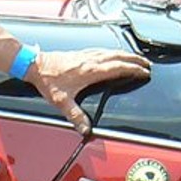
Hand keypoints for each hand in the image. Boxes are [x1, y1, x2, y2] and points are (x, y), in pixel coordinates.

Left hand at [28, 48, 150, 134]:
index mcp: (91, 71)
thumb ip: (75, 116)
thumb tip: (86, 129)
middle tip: (146, 64)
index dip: (133, 69)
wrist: (34, 64)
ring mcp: (85, 54)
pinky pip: (102, 50)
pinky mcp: (80, 53)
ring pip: (111, 51)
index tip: (144, 71)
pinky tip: (112, 54)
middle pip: (118, 57)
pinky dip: (112, 52)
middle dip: (134, 60)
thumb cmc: (47, 81)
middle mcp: (90, 60)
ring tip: (135, 58)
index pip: (118, 67)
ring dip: (125, 54)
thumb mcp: (62, 102)